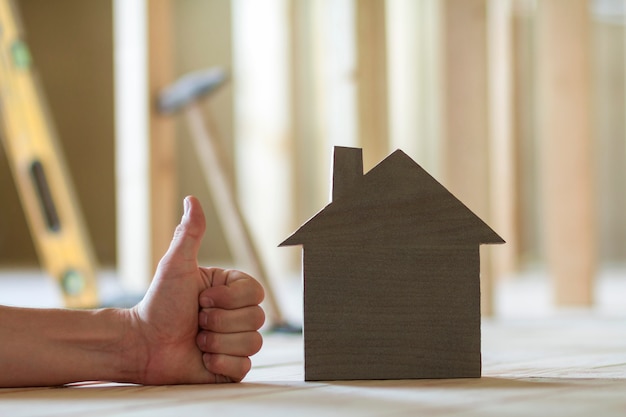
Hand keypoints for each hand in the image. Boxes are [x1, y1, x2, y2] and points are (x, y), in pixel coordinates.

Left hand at [128, 196, 264, 383]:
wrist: (142, 344)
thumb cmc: (158, 303)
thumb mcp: (175, 266)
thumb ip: (189, 234)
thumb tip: (192, 199)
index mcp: (231, 290)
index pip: (257, 292)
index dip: (229, 298)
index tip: (202, 298)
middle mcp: (237, 314)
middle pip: (258, 318)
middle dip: (220, 321)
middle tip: (196, 320)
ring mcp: (236, 341)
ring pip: (253, 342)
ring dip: (217, 342)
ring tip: (196, 339)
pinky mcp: (231, 367)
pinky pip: (244, 367)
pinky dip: (220, 363)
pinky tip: (202, 358)